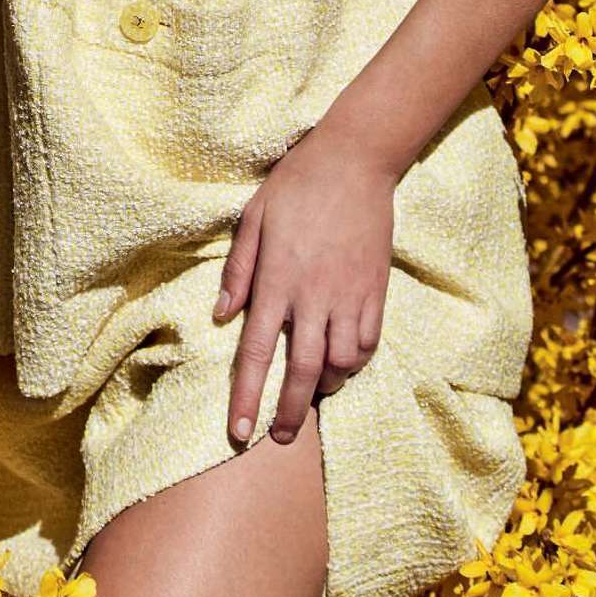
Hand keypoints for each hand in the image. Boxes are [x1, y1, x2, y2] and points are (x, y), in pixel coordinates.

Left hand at [214, 126, 394, 445]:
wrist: (356, 159)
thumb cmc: (297, 184)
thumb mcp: (254, 217)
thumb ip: (238, 269)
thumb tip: (220, 316)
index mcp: (278, 279)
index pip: (259, 351)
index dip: (248, 396)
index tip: (238, 432)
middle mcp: (314, 294)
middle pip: (304, 371)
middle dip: (290, 411)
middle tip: (279, 437)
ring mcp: (349, 293)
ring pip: (341, 363)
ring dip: (326, 388)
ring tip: (313, 394)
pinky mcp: (375, 288)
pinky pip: (368, 341)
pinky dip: (355, 363)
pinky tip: (343, 364)